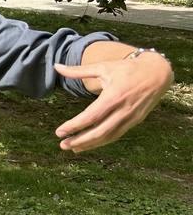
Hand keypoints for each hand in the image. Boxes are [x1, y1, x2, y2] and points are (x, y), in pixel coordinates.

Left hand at [53, 53, 173, 151]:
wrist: (157, 73)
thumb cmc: (126, 68)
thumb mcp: (102, 67)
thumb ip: (78, 70)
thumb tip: (56, 66)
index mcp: (113, 96)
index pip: (91, 116)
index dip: (74, 126)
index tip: (59, 132)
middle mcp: (123, 110)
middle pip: (100, 131)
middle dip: (80, 140)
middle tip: (63, 145)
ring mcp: (131, 117)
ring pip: (109, 136)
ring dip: (91, 144)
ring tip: (73, 148)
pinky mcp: (136, 121)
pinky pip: (117, 134)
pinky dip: (103, 141)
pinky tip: (90, 143)